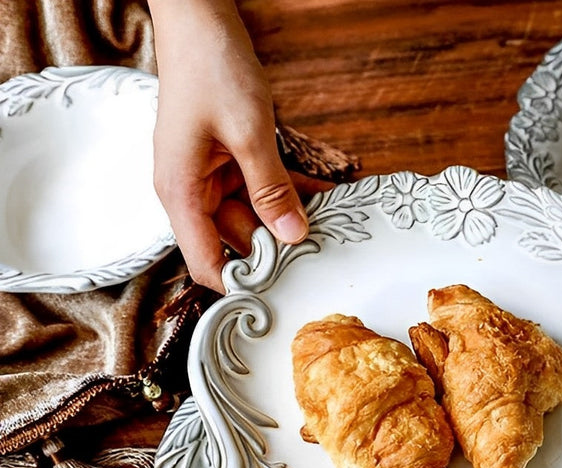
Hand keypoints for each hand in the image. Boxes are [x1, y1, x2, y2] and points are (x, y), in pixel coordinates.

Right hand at [149, 0, 308, 291]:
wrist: (201, 20)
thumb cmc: (210, 69)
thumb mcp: (248, 133)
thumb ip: (271, 189)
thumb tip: (293, 237)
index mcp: (182, 195)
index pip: (207, 264)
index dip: (241, 285)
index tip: (281, 297)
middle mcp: (193, 194)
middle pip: (237, 242)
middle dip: (279, 248)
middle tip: (324, 256)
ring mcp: (211, 179)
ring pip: (255, 218)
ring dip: (289, 219)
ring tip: (330, 223)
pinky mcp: (229, 164)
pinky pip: (261, 191)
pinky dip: (288, 193)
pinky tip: (323, 197)